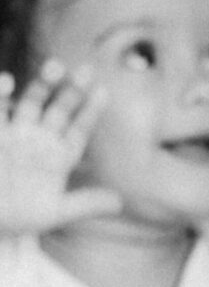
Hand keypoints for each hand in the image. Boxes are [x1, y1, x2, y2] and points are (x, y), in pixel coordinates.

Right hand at [0, 63, 121, 232]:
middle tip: (87, 69)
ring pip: (31, 103)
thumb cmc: (17, 220)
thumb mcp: (52, 213)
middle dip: (71, 90)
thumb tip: (119, 202)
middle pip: (58, 109)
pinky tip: (8, 82)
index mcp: (57, 158)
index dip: (91, 111)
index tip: (103, 91)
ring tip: (55, 66)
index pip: (79, 129)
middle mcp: (38, 141)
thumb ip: (84, 205)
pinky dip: (2, 96)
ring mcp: (14, 136)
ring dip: (42, 85)